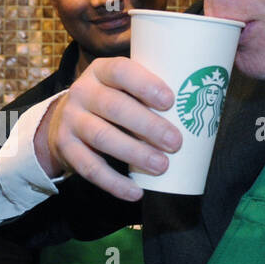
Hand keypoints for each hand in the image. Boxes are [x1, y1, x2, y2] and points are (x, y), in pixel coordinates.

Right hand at [35, 57, 181, 200]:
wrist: (63, 121)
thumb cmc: (110, 102)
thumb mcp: (121, 87)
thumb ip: (148, 91)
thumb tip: (201, 100)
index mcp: (101, 71)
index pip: (121, 71)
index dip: (145, 85)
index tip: (170, 101)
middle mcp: (81, 92)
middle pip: (114, 107)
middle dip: (148, 126)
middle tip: (175, 143)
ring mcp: (70, 120)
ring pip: (102, 137)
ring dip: (134, 153)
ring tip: (161, 166)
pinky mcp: (66, 148)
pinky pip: (89, 167)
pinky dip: (113, 183)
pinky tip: (135, 192)